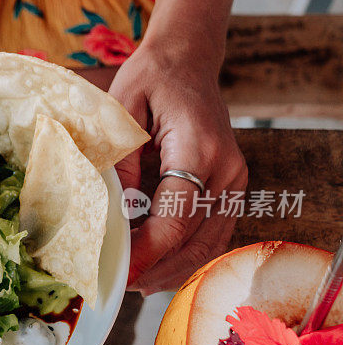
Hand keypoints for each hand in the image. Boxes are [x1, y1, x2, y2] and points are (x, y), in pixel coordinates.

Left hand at [110, 39, 247, 294]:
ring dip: (173, 268)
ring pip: (209, 243)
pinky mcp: (230, 185)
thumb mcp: (121, 110)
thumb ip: (118, 160)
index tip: (117, 271)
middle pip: (196, 241)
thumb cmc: (150, 79)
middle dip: (158, 269)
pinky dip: (185, 253)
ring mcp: (233, 179)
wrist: (187, 60)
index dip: (146, 253)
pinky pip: (212, 231)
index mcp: (199, 150)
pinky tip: (157, 264)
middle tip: (120, 284)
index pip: (175, 220)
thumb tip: (111, 212)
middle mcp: (225, 170)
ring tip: (136, 281)